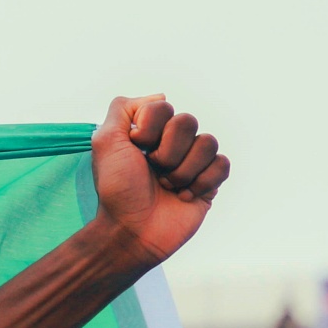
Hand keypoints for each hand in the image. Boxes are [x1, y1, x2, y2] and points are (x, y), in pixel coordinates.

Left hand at [91, 95, 229, 264]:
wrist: (131, 230)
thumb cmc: (117, 189)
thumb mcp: (105, 143)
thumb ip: (123, 109)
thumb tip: (160, 97)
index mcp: (148, 132)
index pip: (163, 107)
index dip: (150, 128)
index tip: (136, 147)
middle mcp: (172, 144)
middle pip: (187, 121)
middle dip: (166, 151)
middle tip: (153, 170)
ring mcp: (193, 162)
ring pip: (208, 142)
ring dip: (183, 169)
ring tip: (167, 186)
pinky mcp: (210, 182)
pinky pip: (222, 164)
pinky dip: (202, 182)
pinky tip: (184, 196)